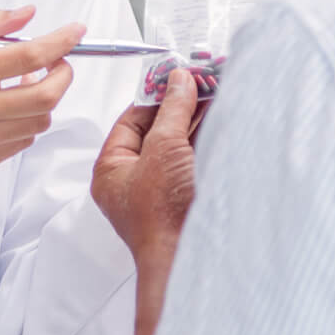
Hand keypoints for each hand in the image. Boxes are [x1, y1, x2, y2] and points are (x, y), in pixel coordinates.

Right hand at [0, 7, 81, 179]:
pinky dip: (26, 121)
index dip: (61, 43)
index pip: (29, 56)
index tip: (76, 32)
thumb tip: (28, 14)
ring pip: (38, 122)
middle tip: (59, 63)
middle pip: (45, 96)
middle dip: (63, 75)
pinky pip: (21, 142)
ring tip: (23, 83)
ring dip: (44, 99)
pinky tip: (7, 108)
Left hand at [92, 69, 199, 263]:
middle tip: (200, 81)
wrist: (189, 258)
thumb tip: (178, 82)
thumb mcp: (164, 149)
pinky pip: (195, 158)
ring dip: (197, 119)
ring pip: (179, 143)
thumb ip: (172, 110)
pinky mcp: (188, 196)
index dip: (153, 95)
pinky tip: (222, 118)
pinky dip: (208, 138)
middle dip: (180, 105)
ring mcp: (163, 189)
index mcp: (113, 170)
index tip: (174, 76)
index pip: (130, 120)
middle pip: (158, 130)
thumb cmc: (162, 217)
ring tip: (215, 92)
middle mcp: (136, 180)